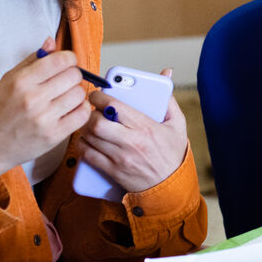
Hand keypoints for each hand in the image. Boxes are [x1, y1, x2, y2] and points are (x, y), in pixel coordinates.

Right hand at [0, 37, 89, 187]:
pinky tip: (71, 110)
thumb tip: (51, 41)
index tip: (66, 63)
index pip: (60, 60)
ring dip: (76, 94)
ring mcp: (44, 118)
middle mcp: (32, 99)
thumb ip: (32, 60)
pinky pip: (82, 115)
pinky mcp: (53, 136)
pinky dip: (81, 110)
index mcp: (21, 81)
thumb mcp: (8, 80)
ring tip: (66, 97)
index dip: (69, 59)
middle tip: (65, 82)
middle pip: (74, 76)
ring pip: (80, 94)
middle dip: (73, 75)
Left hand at [79, 67, 189, 194]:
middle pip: (96, 123)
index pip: (114, 106)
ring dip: (84, 129)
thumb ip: (168, 98)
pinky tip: (87, 141)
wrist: (171, 187)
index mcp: (146, 126)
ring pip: (90, 138)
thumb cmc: (173, 154)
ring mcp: (120, 158)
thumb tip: (166, 73)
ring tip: (89, 124)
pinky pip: (88, 156)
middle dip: (88, 113)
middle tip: (90, 110)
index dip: (99, 97)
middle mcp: (130, 141)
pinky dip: (83, 146)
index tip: (96, 95)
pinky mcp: (113, 171)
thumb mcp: (177, 124)